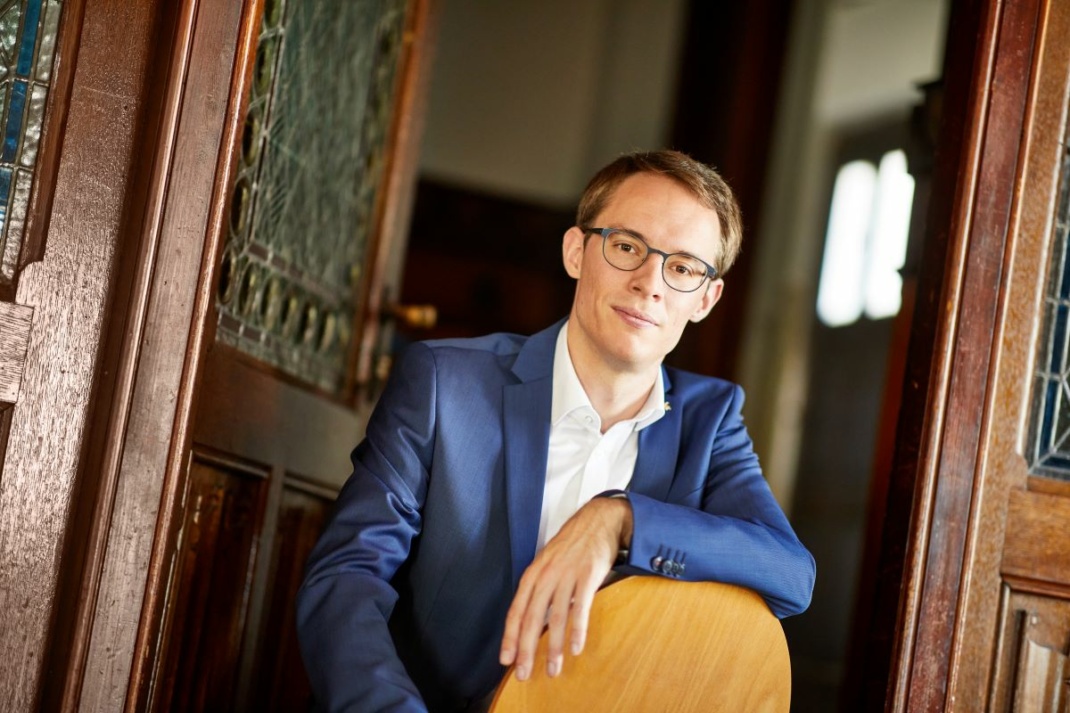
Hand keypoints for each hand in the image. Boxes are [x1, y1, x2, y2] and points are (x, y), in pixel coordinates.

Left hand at [499, 497, 632, 680]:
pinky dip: (577, 630)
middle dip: (527, 649)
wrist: (598, 519)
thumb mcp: (547, 563)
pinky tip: (575, 648)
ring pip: (556, 618)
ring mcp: (567, 576)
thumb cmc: (571, 545)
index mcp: (533, 574)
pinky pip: (580, 608)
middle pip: (532, 618)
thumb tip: (532, 621)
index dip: (510, 637)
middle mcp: (546, 576)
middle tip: (523, 674)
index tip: (505, 660)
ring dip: (554, 647)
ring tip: (553, 670)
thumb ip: (539, 589)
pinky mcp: (588, 576)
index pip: (516, 610)